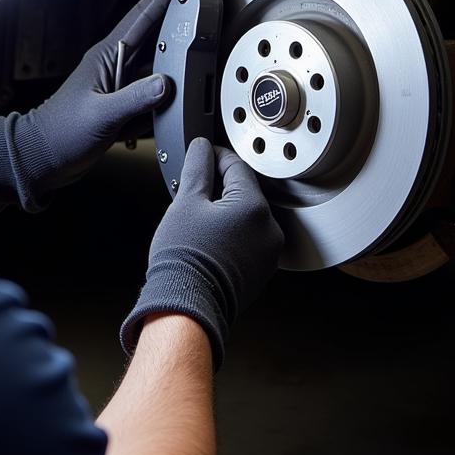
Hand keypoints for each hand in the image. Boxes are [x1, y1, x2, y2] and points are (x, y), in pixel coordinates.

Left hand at [0, 0, 192, 211]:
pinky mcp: (123, 102)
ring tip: (203, 36)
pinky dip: (170, 87)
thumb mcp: (100, 115)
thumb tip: (167, 83)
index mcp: (107, 55)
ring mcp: (120, 83)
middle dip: (180, 8)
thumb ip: (134, 99)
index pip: (144, 15)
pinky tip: (183, 85)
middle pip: (156, 30)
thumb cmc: (60, 134)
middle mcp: (116, 63)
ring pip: (158, 60)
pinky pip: (154, 89)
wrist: (42, 157)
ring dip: (179, 49)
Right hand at [120, 138, 284, 369]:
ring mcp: (268, 252)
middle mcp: (270, 228)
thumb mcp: (186, 202)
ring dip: (225, 211)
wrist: (187, 307)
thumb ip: (198, 167)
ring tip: (198, 222)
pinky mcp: (261, 270)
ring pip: (246, 216)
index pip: (236, 165)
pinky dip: (231, 233)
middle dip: (219, 187)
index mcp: (254, 207)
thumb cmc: (184, 260)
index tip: (201, 158)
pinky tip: (208, 241)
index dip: (214, 157)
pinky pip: (248, 239)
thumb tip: (202, 147)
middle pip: (244, 191)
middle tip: (193, 194)